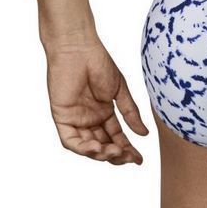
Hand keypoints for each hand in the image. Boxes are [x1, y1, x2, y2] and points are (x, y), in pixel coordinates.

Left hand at [45, 40, 149, 163]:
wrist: (78, 48)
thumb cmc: (99, 63)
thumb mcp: (120, 91)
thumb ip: (130, 113)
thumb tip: (144, 134)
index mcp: (104, 113)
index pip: (116, 138)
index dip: (127, 150)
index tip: (140, 159)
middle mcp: (90, 119)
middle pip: (103, 146)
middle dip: (116, 155)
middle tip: (129, 157)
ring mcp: (76, 119)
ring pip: (88, 147)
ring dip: (101, 154)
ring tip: (115, 152)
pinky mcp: (62, 117)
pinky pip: (70, 140)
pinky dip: (83, 148)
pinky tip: (97, 148)